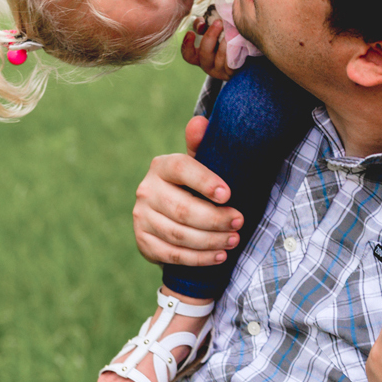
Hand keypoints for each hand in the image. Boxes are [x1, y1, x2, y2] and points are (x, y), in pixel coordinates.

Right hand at [133, 116, 243, 265]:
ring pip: (179, 234)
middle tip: (240, 222)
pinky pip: (172, 254)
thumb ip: (202, 145)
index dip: (205, 182)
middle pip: (183, 209)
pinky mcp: (142, 241)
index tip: (228, 194)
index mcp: (161, 166)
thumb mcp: (200, 165)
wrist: (171, 214)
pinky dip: (199, 258)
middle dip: (215, 219)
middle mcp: (146, 190)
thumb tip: (199, 122)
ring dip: (211, 240)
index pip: (182, 170)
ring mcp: (141, 217)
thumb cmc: (194, 186)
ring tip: (233, 240)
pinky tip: (219, 256)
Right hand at [181, 13, 232, 79]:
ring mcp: (220, 71)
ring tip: (232, 29)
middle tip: (219, 22)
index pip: (188, 55)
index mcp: (200, 56)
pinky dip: (235, 50)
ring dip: (225, 42)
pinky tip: (238, 40)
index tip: (192, 32)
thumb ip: (202, 25)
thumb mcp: (212, 32)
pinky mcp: (233, 72)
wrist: (247, 56)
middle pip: (204, 53)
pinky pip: (232, 62)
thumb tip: (201, 24)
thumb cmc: (225, 40)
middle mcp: (208, 65)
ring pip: (220, 57)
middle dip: (210, 36)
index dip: (187, 45)